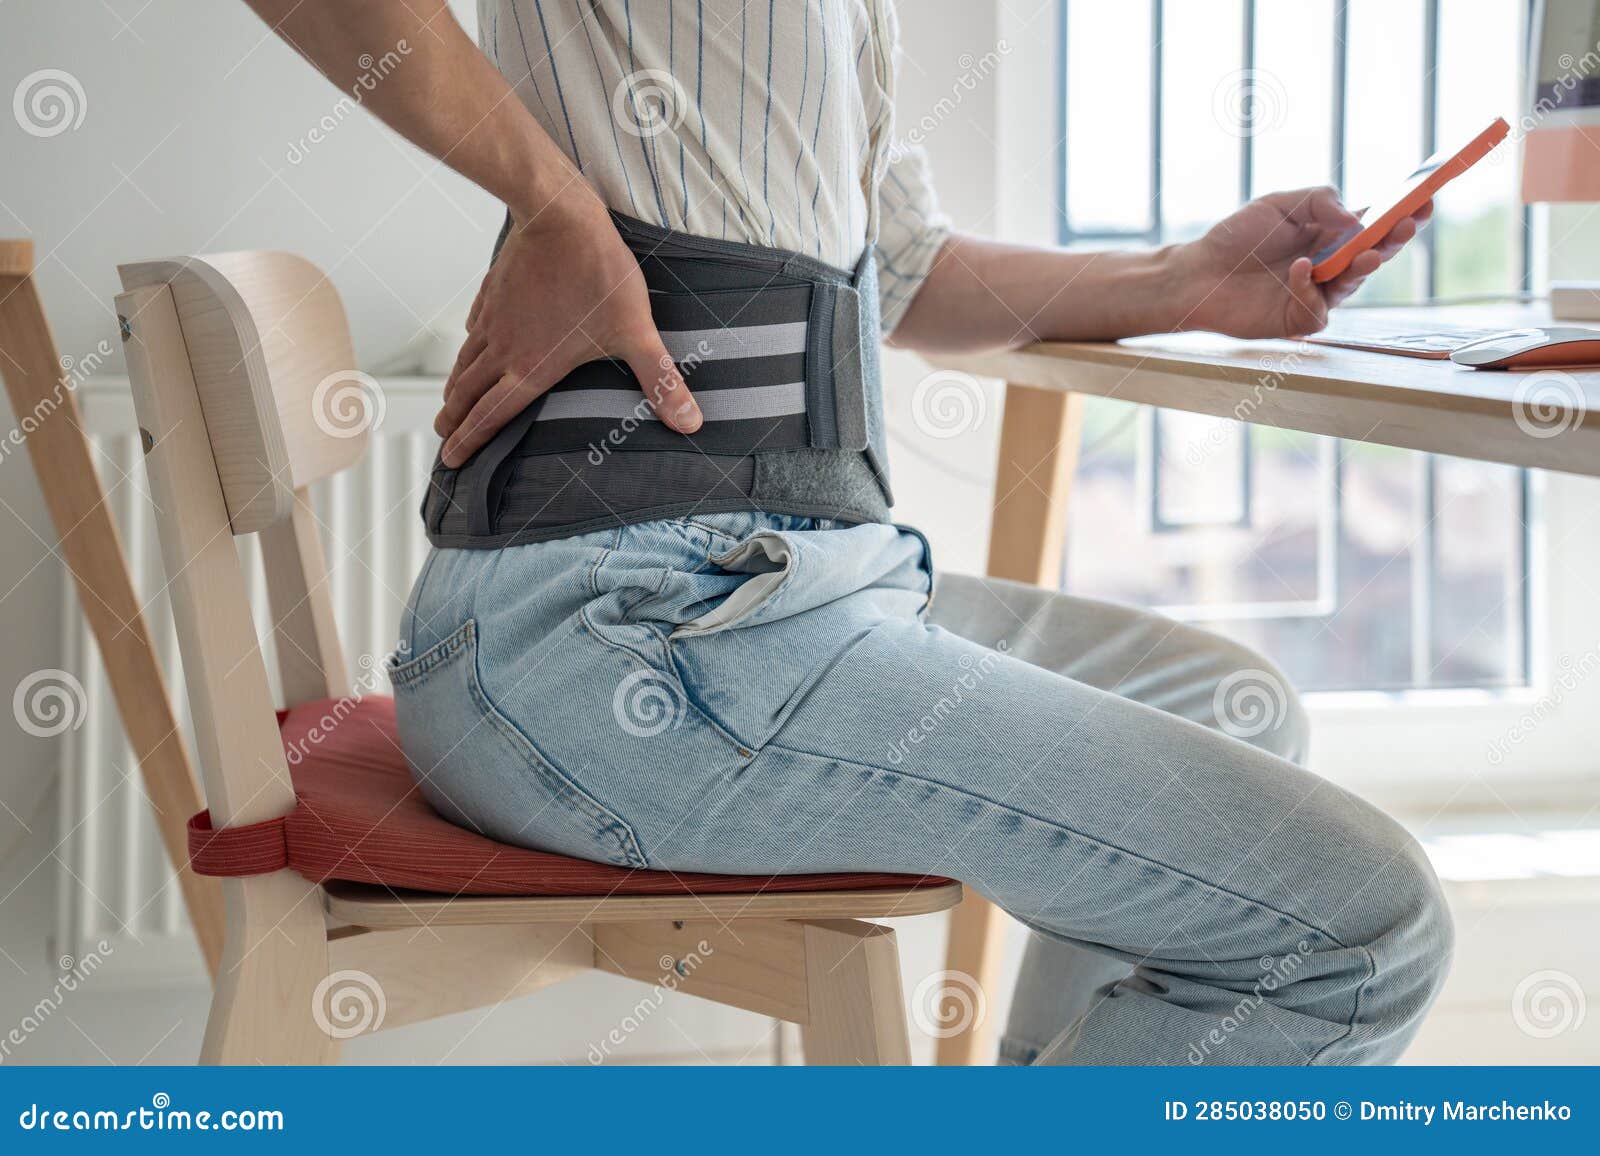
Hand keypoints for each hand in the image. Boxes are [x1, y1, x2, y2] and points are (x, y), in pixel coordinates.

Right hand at [434, 191, 701, 466]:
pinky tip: (469, 343)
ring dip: (455, 387)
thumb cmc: (600, 275)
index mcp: (533, 367)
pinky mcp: (493, 290)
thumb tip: (691, 424)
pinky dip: (468, 343)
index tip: (450, 461)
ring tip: (447, 404)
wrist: (561, 215)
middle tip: (443, 441)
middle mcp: (505, 348)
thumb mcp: (636, 334)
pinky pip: (475, 325)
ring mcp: (494, 318)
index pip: (492, 416)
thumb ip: (661, 381)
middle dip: (453, 421)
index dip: (470, 441)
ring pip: (466, 361)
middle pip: (469, 393)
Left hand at [1171, 186, 1431, 339]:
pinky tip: (1296, 270)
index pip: (1378, 224)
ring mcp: (1318, 293)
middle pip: (1376, 254)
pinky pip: (1318, 308)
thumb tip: (1357, 219)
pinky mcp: (1299, 318)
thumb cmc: (1238, 236)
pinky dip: (1309, 288)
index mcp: (1333, 234)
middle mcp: (1332, 264)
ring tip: (1368, 252)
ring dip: (1364, 266)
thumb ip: (1320, 202)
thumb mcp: (1281, 203)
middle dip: (1395, 239)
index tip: (1427, 197)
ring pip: (1354, 284)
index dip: (1406, 212)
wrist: (1199, 272)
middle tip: (1408, 224)